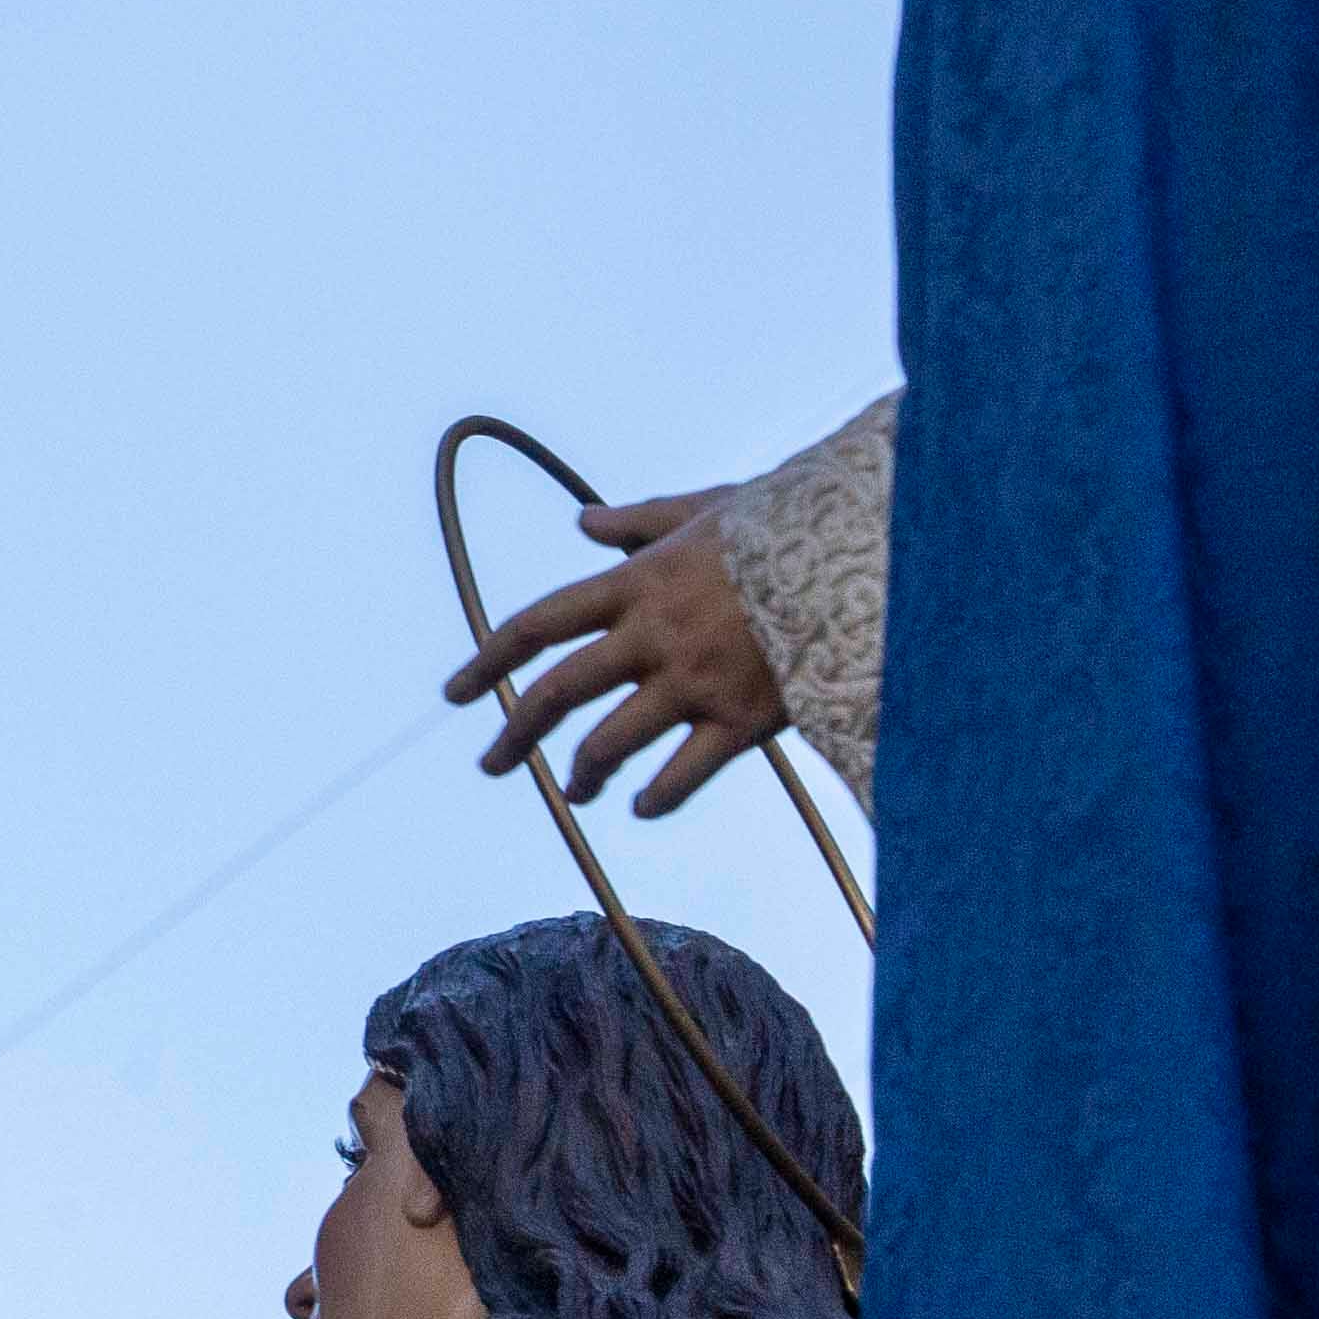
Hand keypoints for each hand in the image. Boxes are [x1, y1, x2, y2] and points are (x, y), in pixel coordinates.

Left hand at [440, 489, 790, 814]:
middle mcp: (653, 636)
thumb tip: (583, 522)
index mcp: (636, 583)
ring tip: (574, 791)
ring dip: (583, 772)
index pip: (538, 625)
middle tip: (492, 763)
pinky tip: (639, 807)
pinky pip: (684, 774)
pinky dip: (655, 798)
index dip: (488, 661)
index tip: (454, 693)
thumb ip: (638, 520)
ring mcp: (695, 681)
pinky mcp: (742, 720)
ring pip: (612, 740)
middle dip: (517, 732)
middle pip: (561, 692)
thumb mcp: (704, 510)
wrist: (863, 558)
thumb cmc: (786, 528)